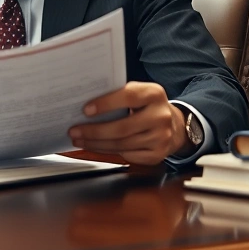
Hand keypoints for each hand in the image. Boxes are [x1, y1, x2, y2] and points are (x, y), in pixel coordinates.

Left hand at [68, 82, 188, 165]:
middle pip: (122, 128)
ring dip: (96, 143)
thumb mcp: (139, 93)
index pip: (128, 97)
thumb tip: (85, 106)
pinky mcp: (157, 155)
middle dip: (94, 131)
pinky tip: (95, 146)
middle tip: (74, 131)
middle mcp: (160, 116)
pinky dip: (107, 151)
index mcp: (154, 94)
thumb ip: (119, 95)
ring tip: (79, 140)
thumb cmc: (146, 106)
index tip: (85, 110)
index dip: (106, 104)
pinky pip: (126, 155)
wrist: (174, 125)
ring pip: (121, 144)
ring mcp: (161, 138)